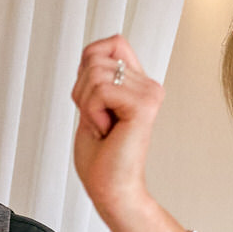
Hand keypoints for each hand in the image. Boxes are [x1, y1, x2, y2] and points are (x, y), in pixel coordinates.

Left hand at [71, 34, 163, 222]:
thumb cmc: (100, 157)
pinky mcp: (144, 105)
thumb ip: (95, 76)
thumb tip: (92, 52)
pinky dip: (92, 113)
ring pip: (95, 74)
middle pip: (96, 58)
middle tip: (99, 121)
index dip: (89, 65)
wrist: (110, 188)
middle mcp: (149, 85)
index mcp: (139, 84)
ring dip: (87, 106)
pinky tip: (107, 130)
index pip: (111, 43)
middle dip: (82, 92)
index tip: (94, 102)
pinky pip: (100, 90)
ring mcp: (150, 93)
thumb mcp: (90, 104)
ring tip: (104, 127)